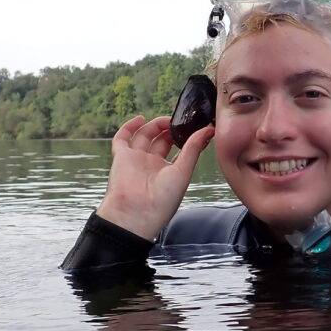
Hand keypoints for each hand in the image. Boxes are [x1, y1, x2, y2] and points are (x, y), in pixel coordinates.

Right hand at [95, 115, 213, 239]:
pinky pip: (122, 139)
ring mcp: (136, 160)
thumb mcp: (184, 171)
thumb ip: (193, 148)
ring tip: (167, 120)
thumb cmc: (163, 200)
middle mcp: (152, 164)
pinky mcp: (122, 157)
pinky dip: (129, 127)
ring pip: (144, 136)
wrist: (137, 212)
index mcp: (169, 171)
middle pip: (162, 140)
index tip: (197, 126)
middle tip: (181, 121)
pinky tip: (140, 119)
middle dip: (171, 129)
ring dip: (155, 125)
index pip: (178, 149)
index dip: (186, 137)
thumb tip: (209, 130)